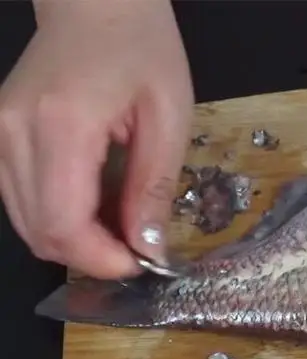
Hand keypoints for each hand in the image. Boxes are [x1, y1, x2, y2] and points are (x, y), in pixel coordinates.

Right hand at [0, 0, 193, 278]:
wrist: (96, 5)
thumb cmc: (141, 50)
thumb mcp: (169, 120)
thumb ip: (154, 189)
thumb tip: (149, 250)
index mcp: (61, 124)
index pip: (63, 225)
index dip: (102, 260)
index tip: (141, 263)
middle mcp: (13, 131)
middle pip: (40, 233)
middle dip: (92, 256)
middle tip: (135, 248)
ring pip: (26, 225)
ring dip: (76, 241)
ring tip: (119, 224)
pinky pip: (20, 202)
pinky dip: (58, 219)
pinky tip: (93, 206)